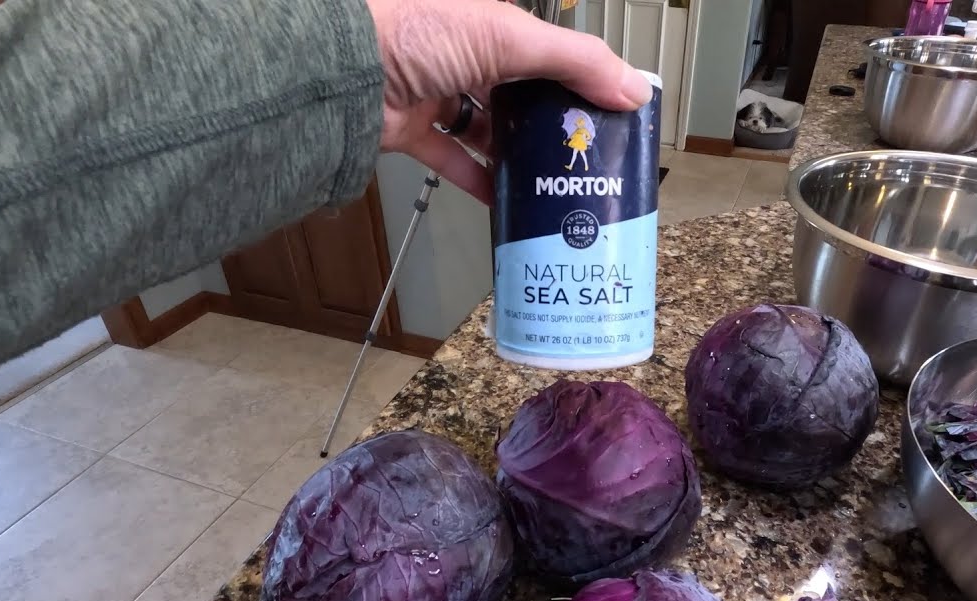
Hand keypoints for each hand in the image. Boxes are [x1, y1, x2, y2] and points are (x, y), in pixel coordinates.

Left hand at [367, 0, 653, 204]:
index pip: (547, 52)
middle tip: (585, 158)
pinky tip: (507, 202)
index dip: (578, 81)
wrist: (342, 67)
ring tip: (554, 184)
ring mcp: (436, 92)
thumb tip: (634, 90)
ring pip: (488, 130)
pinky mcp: (412, 130)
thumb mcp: (511, 37)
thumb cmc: (418, 30)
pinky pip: (454, 160)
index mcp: (489, 22)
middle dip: (550, 126)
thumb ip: (577, 62)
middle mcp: (463, 53)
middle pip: (520, 95)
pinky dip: (479, 180)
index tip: (607, 115)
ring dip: (517, 156)